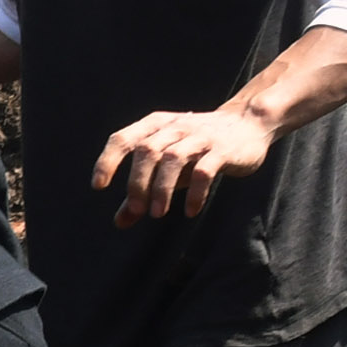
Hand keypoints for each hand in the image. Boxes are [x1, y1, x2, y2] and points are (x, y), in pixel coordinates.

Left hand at [93, 107, 277, 223]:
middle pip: (147, 151)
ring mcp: (199, 137)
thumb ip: (143, 190)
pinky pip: (205, 170)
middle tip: (137, 210)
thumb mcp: (168, 167)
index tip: (99, 186)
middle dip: (138, 183)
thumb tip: (119, 222)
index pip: (123, 139)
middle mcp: (174, 128)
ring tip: (157, 213)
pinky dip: (195, 192)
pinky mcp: (222, 150)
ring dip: (162, 188)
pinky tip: (190, 211)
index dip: (108, 161)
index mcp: (155, 126)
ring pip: (173, 159)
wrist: (247, 124)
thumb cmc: (198, 148)